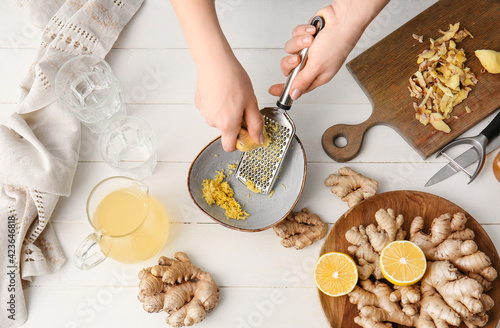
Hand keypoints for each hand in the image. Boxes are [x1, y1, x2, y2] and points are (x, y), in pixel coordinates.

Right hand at [195, 56, 263, 151]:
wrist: (215, 62)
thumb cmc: (232, 79)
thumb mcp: (251, 103)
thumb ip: (256, 124)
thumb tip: (258, 139)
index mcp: (227, 125)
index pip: (230, 147)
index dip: (240, 141)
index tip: (247, 131)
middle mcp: (213, 122)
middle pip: (226, 131)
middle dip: (236, 122)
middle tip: (243, 105)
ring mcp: (205, 113)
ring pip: (219, 119)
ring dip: (227, 112)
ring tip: (232, 95)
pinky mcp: (200, 104)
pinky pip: (212, 110)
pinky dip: (218, 105)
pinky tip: (223, 92)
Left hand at [269, 1, 387, 98]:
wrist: (342, 19)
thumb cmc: (337, 43)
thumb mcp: (317, 67)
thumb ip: (303, 81)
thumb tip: (295, 94)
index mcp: (317, 76)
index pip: (297, 86)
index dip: (284, 88)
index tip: (273, 90)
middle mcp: (312, 64)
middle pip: (289, 68)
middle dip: (290, 62)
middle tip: (297, 59)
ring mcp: (309, 50)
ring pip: (290, 50)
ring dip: (299, 43)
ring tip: (311, 40)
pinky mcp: (306, 37)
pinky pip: (295, 36)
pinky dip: (302, 32)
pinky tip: (313, 31)